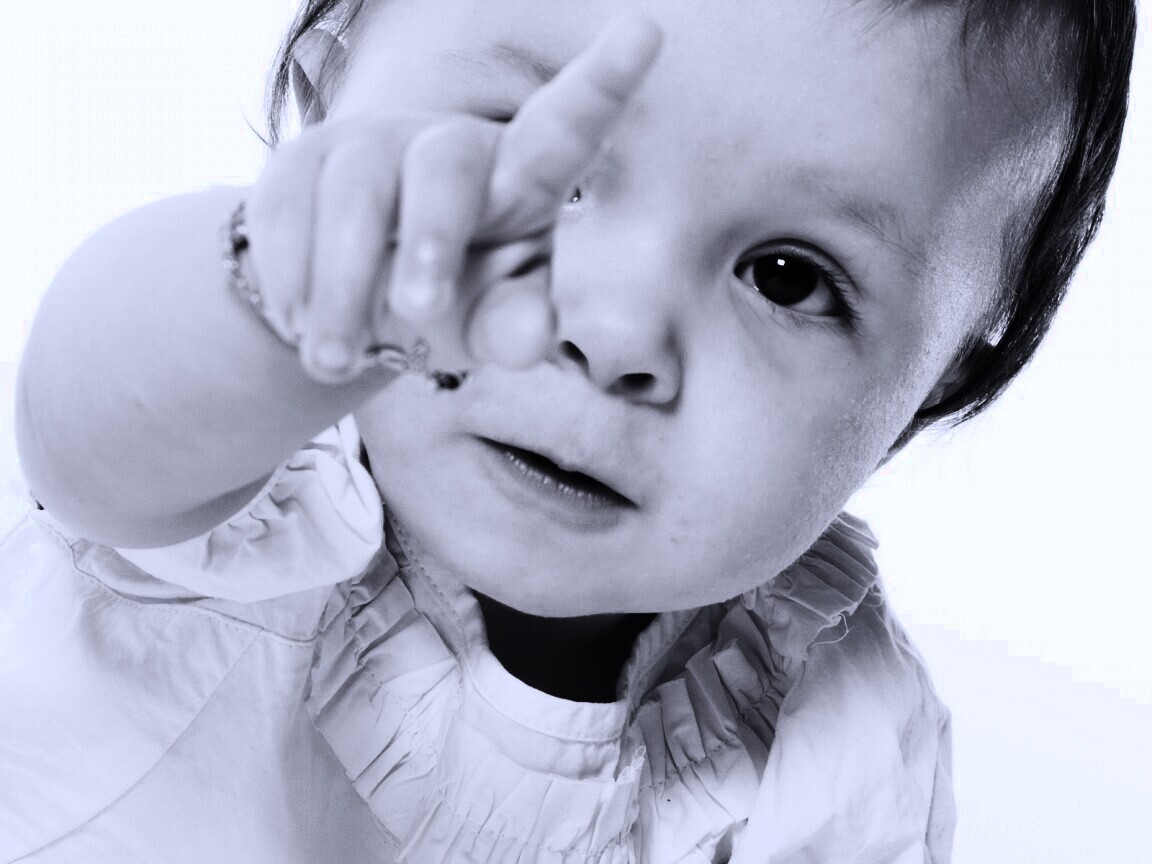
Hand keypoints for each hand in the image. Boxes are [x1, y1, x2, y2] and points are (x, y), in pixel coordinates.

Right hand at [243, 14, 661, 383]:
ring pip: (354, 190)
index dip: (603, 82)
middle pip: (445, 163)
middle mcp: (451, 146)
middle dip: (430, 238)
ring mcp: (372, 145)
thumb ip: (515, 330)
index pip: (568, 127)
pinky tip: (298, 325)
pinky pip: (287, 209)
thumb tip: (531, 337)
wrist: (355, 305)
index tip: (646, 31)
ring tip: (335, 362)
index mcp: (523, 178)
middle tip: (418, 313)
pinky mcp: (301, 161)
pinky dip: (293, 279)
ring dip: (343, 287)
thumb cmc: (456, 305)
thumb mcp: (492, 326)